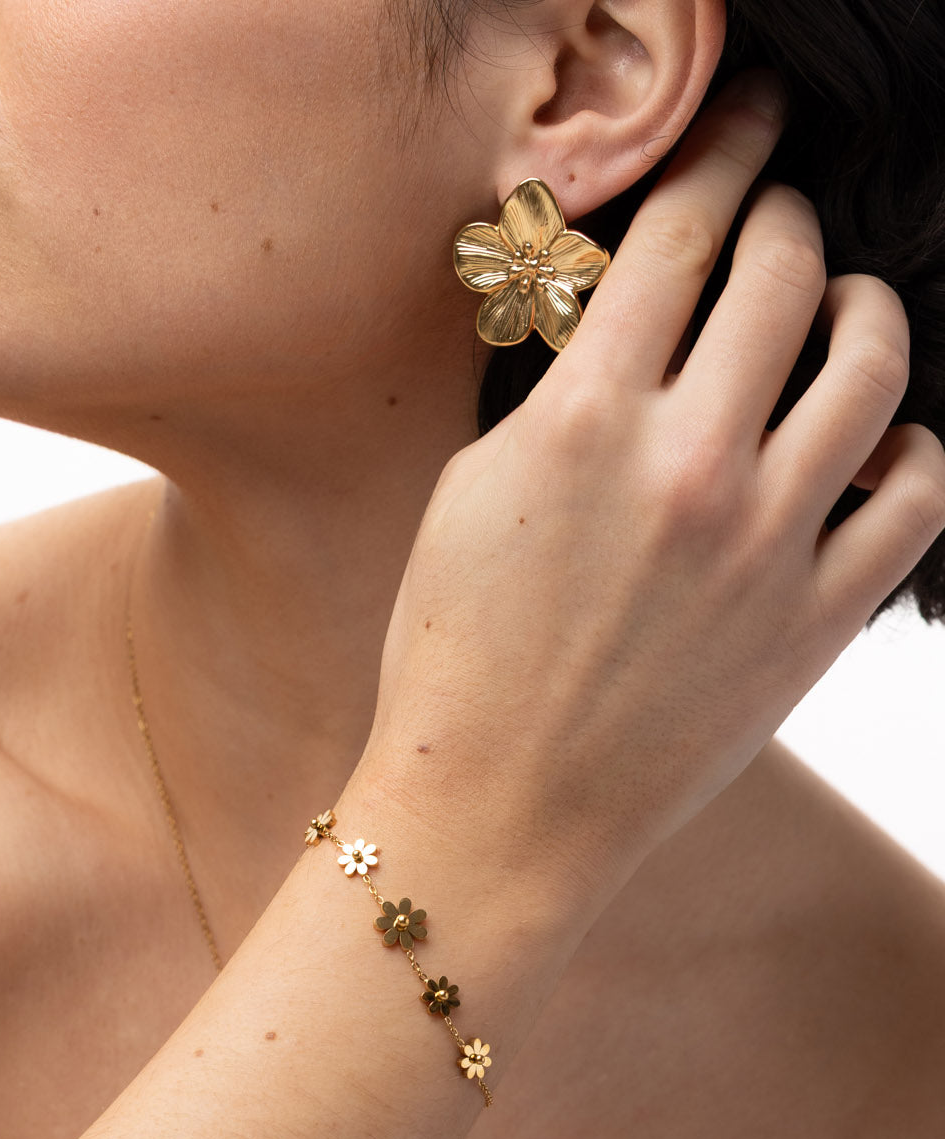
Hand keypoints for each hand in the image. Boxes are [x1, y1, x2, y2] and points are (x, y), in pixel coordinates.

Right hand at [363, 68, 944, 907]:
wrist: (493, 807)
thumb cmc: (451, 659)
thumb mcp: (468, 497)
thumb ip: (555, 398)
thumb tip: (620, 331)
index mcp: (582, 424)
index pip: (679, 236)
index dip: (723, 153)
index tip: (748, 119)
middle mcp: (687, 465)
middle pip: (785, 275)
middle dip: (790, 217)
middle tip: (783, 216)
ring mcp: (766, 544)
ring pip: (873, 367)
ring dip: (869, 308)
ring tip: (851, 305)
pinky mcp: (815, 621)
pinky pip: (916, 495)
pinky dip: (912, 445)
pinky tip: (880, 439)